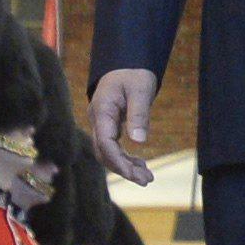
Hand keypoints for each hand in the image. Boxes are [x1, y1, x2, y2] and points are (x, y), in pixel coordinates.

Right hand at [89, 68, 159, 185]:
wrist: (127, 64)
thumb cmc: (134, 73)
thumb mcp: (140, 89)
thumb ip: (138, 114)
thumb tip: (139, 141)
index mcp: (102, 110)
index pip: (105, 143)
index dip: (118, 161)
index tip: (134, 174)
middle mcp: (98, 120)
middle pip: (104, 152)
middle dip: (123, 169)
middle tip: (146, 180)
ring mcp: (102, 124)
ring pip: (108, 153)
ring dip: (126, 167)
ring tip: (147, 178)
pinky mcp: (109, 127)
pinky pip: (114, 148)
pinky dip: (127, 158)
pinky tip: (141, 166)